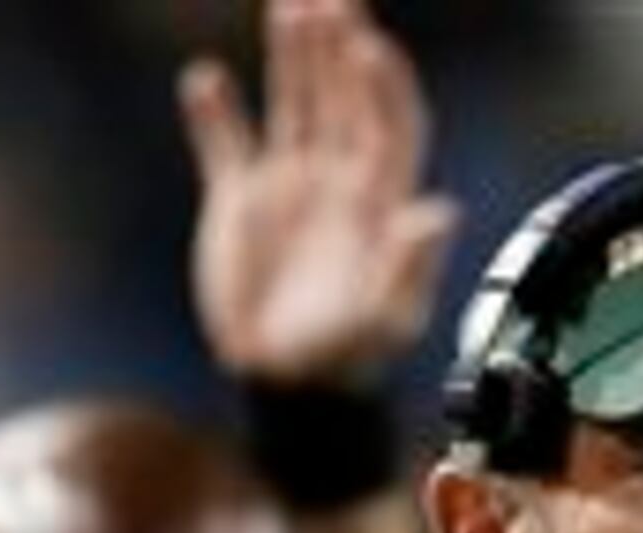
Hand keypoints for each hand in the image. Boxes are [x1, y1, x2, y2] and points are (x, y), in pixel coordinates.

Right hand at [181, 0, 459, 387]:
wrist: (286, 384)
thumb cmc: (347, 358)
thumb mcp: (385, 320)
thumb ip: (410, 267)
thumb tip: (438, 213)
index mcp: (379, 200)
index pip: (391, 123)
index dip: (384, 83)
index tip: (368, 46)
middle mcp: (338, 181)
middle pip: (343, 97)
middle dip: (337, 48)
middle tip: (326, 1)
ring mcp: (288, 186)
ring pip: (292, 104)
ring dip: (290, 58)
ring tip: (287, 9)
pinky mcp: (239, 203)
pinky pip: (225, 145)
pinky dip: (215, 113)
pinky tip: (204, 80)